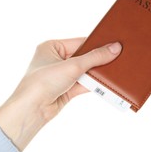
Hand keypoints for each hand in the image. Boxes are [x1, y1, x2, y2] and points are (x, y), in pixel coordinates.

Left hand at [0, 37, 121, 150]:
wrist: (31, 109)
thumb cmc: (42, 82)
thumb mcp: (72, 66)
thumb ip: (95, 57)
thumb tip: (114, 48)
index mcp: (51, 47)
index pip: (80, 42)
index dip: (97, 44)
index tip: (114, 44)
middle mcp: (55, 60)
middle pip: (83, 57)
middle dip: (98, 60)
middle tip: (119, 57)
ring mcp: (60, 76)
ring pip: (85, 72)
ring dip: (97, 73)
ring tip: (117, 70)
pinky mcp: (65, 90)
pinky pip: (84, 84)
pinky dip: (94, 84)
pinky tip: (108, 83)